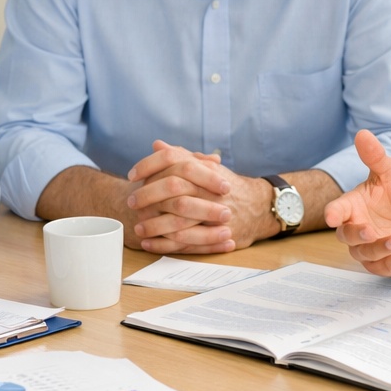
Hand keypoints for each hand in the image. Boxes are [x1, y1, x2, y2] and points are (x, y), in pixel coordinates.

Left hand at [126, 140, 272, 253]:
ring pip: (179, 221)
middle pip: (174, 192)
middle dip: (148, 198)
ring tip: (137, 227)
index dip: (149, 167)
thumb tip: (156, 145)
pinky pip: (186, 243)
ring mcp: (215, 215)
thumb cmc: (226, 186)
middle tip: (131, 203)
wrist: (259, 207)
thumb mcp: (205, 167)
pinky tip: (149, 244)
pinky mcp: (216, 237)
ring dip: (154, 225)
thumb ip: (181, 156)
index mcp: (206, 171)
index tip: (132, 176)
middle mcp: (210, 191)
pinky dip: (164, 245)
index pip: (173, 162)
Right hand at [324, 129, 390, 275]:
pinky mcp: (382, 263)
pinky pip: (386, 267)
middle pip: (347, 237)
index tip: (332, 217)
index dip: (333, 214)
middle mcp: (355, 228)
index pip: (335, 211)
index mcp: (351, 207)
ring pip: (365, 254)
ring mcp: (367, 248)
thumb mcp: (389, 173)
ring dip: (381, 249)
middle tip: (371, 230)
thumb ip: (375, 156)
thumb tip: (363, 133)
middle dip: (358, 235)